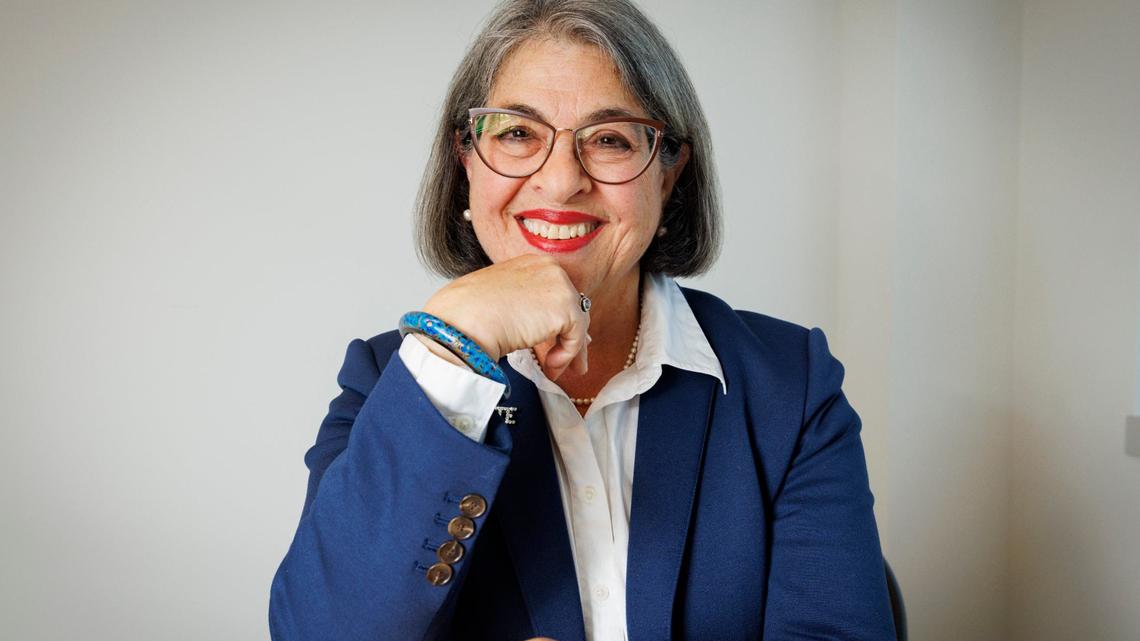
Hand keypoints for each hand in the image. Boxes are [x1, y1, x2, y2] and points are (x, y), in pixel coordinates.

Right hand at [420, 254, 589, 381]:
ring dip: (566, 351)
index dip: (557, 320)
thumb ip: (526, 308)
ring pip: (576, 324)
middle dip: (568, 336)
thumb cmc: (467, 313)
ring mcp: (560, 285)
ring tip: (552, 371)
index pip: (554, 293)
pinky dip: (566, 357)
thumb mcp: (500, 301)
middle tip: (562, 360)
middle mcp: (549, 268)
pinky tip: (549, 367)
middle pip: (571, 306)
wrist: (462, 321)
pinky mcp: (566, 307)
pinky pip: (576, 339)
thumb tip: (543, 328)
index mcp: (531, 263)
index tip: (555, 341)